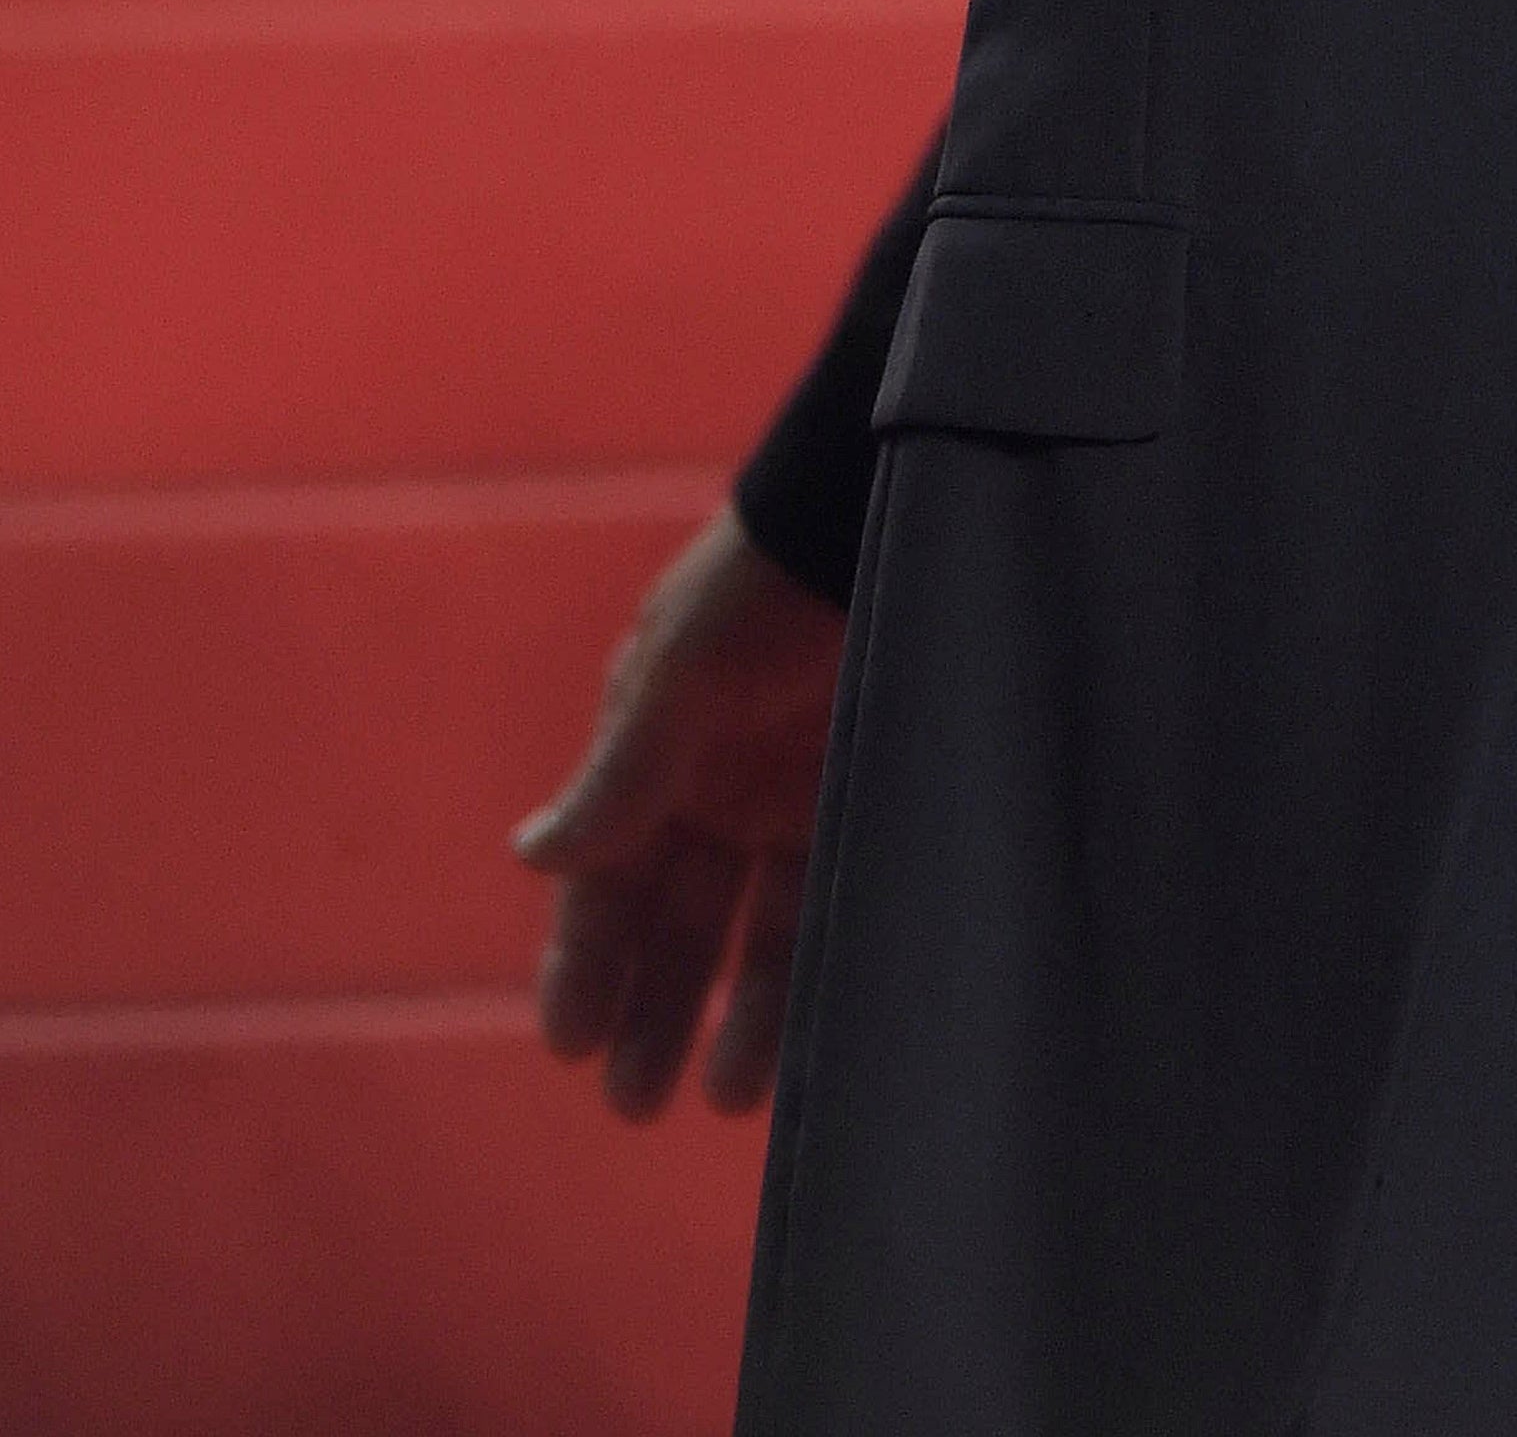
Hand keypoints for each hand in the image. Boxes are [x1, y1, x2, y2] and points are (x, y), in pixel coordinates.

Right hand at [512, 503, 845, 1115]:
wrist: (882, 519)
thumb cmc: (763, 586)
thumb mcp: (680, 675)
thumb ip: (620, 774)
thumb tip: (529, 857)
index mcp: (654, 753)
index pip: (606, 879)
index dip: (586, 960)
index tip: (570, 1044)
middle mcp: (719, 786)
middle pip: (675, 921)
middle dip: (654, 1008)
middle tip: (636, 1102)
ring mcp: (793, 796)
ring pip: (755, 930)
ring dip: (735, 1012)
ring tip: (720, 1099)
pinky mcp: (863, 800)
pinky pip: (829, 905)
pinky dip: (810, 973)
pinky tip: (796, 1041)